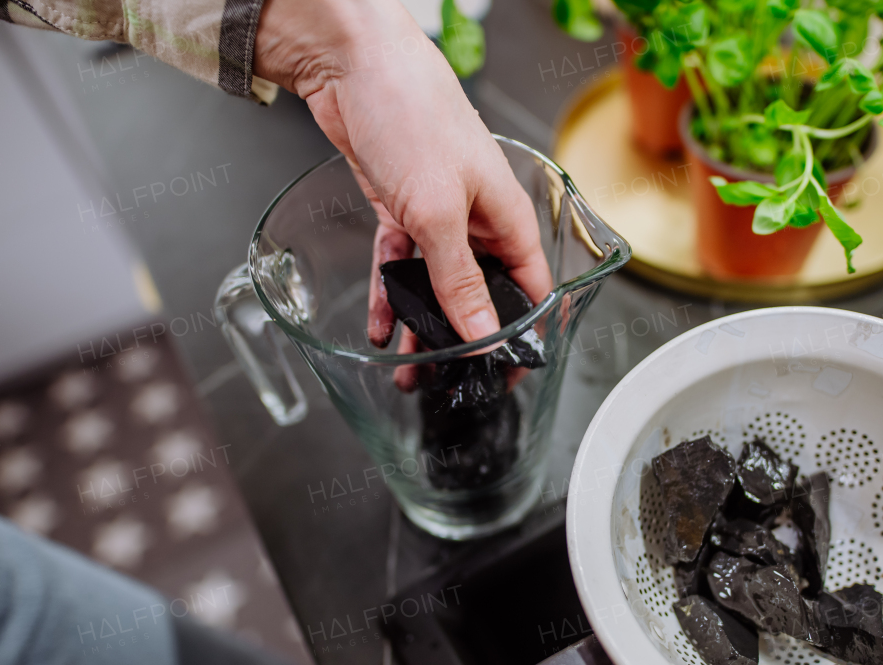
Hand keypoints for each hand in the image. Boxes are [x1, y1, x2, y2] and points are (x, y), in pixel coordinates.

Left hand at [253, 0, 552, 350]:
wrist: (352, 66)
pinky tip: (378, 327)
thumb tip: (484, 335)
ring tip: (406, 368)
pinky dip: (389, 295)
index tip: (507, 373)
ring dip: (420, 326)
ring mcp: (439, 215)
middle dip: (463, 339)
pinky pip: (400, 264)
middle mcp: (477, 219)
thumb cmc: (413, 114)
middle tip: (446, 379)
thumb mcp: (440, 211)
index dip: (523, 334)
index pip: (530, 289)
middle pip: (479, 293)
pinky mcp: (401, 208)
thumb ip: (459, 279)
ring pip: (436, 285)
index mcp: (506, 217)